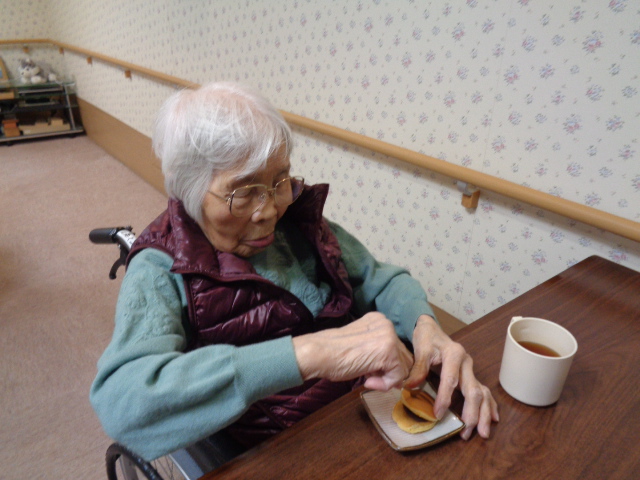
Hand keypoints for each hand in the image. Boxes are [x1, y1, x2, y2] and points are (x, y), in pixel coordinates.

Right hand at [293, 312, 413, 390]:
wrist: (319, 354)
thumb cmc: (334, 354)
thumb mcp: (361, 346)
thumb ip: (379, 352)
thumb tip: (399, 375)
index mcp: (379, 320)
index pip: (396, 347)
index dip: (386, 364)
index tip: (368, 370)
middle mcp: (387, 324)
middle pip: (404, 356)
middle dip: (389, 371)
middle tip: (369, 376)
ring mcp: (389, 337)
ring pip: (404, 367)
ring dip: (387, 378)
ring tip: (367, 378)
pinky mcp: (389, 352)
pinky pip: (398, 376)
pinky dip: (385, 384)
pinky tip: (367, 381)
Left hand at [404, 315, 498, 439]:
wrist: (432, 329)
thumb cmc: (426, 339)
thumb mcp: (420, 349)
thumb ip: (417, 368)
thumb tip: (410, 387)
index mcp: (454, 354)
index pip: (451, 380)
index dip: (445, 398)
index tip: (438, 415)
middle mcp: (466, 362)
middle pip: (473, 390)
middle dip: (472, 412)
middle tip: (467, 431)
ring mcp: (470, 370)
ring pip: (482, 393)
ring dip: (483, 413)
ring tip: (482, 432)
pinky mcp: (471, 375)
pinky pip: (484, 391)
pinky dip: (490, 405)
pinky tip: (493, 418)